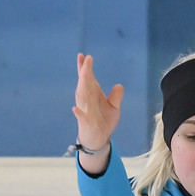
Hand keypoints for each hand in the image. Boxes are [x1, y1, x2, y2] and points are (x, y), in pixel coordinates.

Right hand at [72, 53, 123, 168]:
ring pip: (82, 97)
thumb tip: (119, 85)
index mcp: (93, 94)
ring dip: (82, 86)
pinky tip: (75, 109)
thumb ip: (116, 97)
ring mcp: (85, 110)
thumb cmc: (104, 121)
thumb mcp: (114, 108)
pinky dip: (79, 113)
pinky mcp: (86, 122)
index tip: (83, 56)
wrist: (98, 139)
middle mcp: (87, 100)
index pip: (88, 79)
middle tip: (85, 60)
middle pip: (84, 84)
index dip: (85, 68)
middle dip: (85, 72)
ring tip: (84, 75)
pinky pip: (81, 117)